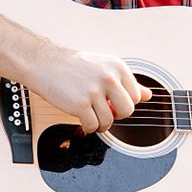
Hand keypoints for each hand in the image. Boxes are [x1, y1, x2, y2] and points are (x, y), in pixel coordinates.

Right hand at [26, 46, 151, 133]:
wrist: (44, 63)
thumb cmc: (72, 65)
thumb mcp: (103, 66)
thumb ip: (126, 81)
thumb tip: (148, 95)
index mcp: (117, 66)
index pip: (136, 96)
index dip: (124, 103)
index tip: (113, 102)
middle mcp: (108, 77)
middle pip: (127, 111)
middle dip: (116, 115)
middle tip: (104, 111)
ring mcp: (94, 91)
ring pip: (109, 121)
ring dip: (100, 124)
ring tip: (91, 116)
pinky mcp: (80, 104)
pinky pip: (93, 126)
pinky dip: (88, 128)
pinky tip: (82, 120)